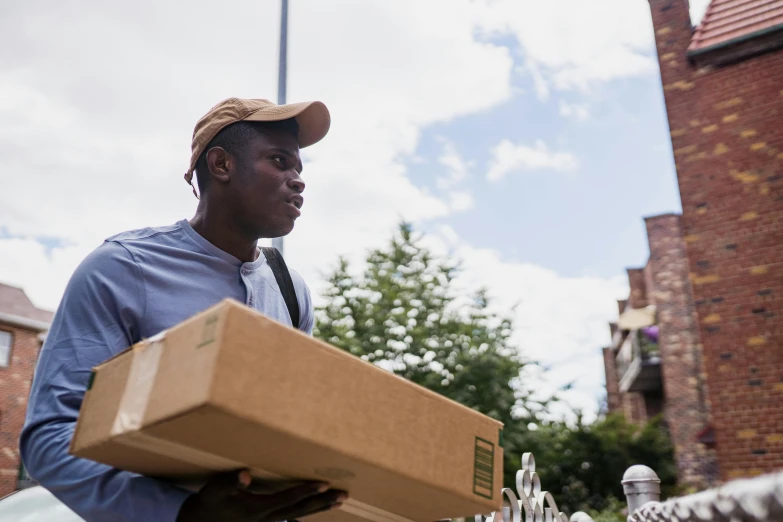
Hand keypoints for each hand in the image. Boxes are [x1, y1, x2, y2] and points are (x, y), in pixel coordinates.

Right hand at [176, 470, 347, 521]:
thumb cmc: (207, 505)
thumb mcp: (212, 491)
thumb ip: (229, 482)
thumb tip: (246, 474)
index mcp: (258, 510)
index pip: (288, 499)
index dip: (306, 491)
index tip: (324, 484)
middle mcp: (267, 518)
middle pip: (301, 510)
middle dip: (322, 502)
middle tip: (343, 495)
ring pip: (299, 515)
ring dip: (319, 508)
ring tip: (338, 501)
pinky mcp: (266, 521)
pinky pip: (292, 516)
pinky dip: (307, 511)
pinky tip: (316, 507)